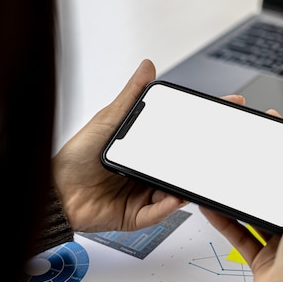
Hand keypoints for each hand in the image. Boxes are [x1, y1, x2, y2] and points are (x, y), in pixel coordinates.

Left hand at [52, 59, 245, 232]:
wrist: (54, 190)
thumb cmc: (76, 157)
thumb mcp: (108, 120)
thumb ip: (131, 96)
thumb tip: (147, 67)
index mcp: (145, 149)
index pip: (180, 135)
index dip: (205, 124)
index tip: (228, 106)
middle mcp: (148, 172)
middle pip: (182, 166)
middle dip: (204, 158)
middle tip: (223, 145)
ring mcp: (145, 194)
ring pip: (175, 190)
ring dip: (187, 183)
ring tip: (199, 173)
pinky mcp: (138, 215)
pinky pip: (159, 212)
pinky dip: (169, 205)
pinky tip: (174, 196)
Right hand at [200, 136, 282, 281]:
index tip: (279, 132)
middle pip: (281, 191)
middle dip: (264, 172)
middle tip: (248, 153)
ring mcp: (282, 240)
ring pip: (258, 212)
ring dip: (242, 197)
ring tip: (227, 178)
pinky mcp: (263, 256)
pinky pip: (240, 233)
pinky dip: (226, 221)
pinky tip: (214, 208)